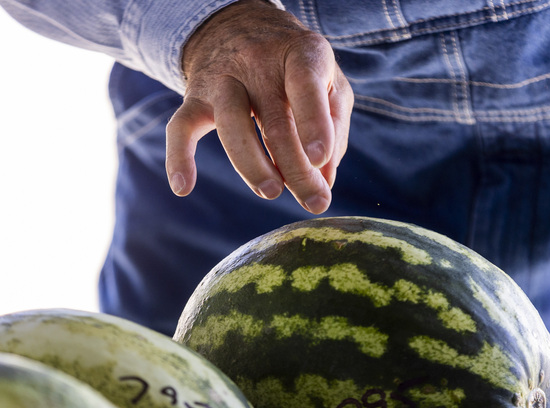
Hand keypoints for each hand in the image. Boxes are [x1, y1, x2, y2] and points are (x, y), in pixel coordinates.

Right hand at [166, 0, 353, 213]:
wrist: (240, 27)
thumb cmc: (295, 66)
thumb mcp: (328, 81)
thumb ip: (334, 127)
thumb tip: (325, 180)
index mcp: (300, 54)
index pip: (306, 84)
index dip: (314, 123)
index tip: (320, 160)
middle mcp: (258, 63)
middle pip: (275, 121)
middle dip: (296, 169)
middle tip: (314, 202)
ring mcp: (223, 79)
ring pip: (230, 124)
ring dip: (251, 165)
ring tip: (272, 192)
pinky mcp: (195, 96)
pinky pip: (181, 126)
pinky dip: (178, 157)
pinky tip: (182, 187)